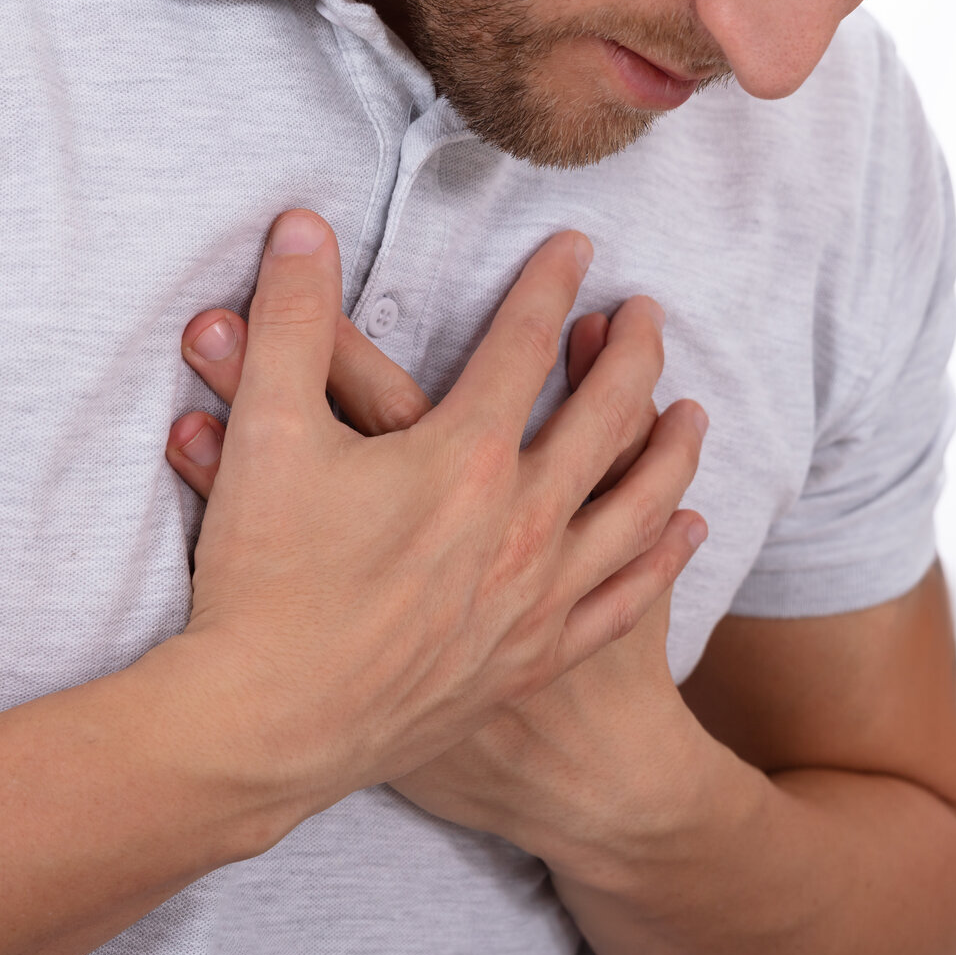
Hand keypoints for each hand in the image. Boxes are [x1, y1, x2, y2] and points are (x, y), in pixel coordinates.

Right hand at [169, 249, 710, 859]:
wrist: (268, 729)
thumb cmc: (262, 584)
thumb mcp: (266, 436)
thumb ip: (290, 322)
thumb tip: (302, 225)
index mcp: (467, 459)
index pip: (523, 344)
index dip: (548, 284)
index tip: (574, 247)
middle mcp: (523, 524)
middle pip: (605, 418)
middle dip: (632, 356)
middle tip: (646, 316)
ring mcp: (536, 599)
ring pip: (636, 510)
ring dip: (670, 453)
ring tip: (693, 416)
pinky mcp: (529, 662)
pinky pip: (622, 601)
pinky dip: (660, 560)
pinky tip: (682, 533)